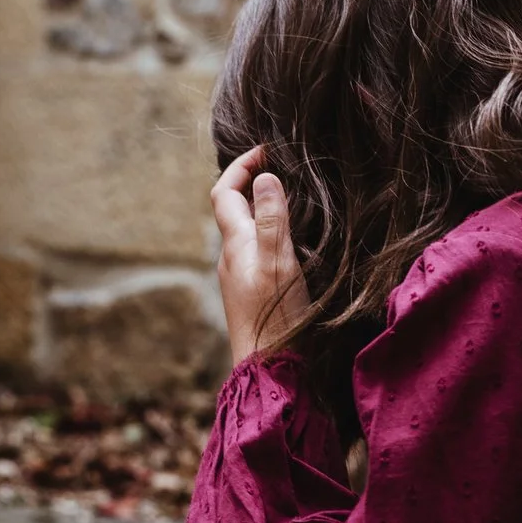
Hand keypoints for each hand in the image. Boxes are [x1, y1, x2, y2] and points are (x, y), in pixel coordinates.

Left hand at [212, 146, 311, 364]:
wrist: (269, 373)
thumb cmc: (276, 318)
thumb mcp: (279, 262)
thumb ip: (273, 219)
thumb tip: (264, 177)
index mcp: (235, 244)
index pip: (223, 192)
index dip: (240, 166)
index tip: (267, 150)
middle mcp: (232, 258)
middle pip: (234, 209)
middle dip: (253, 182)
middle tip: (284, 166)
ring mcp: (241, 278)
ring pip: (248, 232)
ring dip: (266, 209)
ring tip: (296, 197)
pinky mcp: (253, 294)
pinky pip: (259, 252)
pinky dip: (274, 234)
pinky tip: (298, 241)